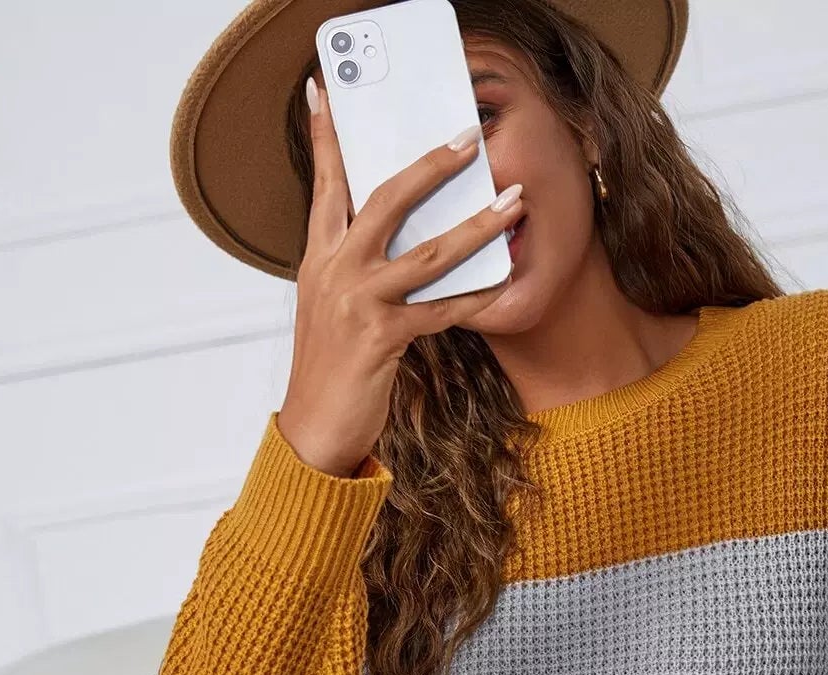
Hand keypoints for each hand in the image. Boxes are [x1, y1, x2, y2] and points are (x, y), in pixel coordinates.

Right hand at [276, 78, 525, 477]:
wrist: (314, 430)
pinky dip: (476, 295)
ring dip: (477, 225)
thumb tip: (395, 241)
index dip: (326, 138)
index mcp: (318, 259)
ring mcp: (357, 303)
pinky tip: (504, 282)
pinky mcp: (381, 338)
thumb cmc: (330, 371)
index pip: (325, 185)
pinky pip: (442, 309)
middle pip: (385, 199)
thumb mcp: (330, 309)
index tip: (324, 91)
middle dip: (430, 165)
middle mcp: (334, 271)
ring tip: (512, 204)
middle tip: (465, 137)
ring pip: (428, 252)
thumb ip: (354, 269)